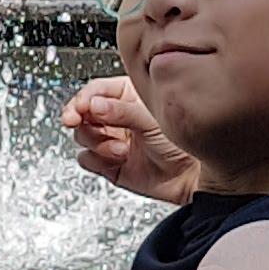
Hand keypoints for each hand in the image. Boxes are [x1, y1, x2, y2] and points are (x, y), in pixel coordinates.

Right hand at [64, 74, 198, 207]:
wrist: (191, 178)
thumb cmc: (182, 142)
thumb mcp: (151, 120)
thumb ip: (121, 111)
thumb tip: (93, 104)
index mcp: (127, 96)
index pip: (95, 91)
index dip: (82, 99)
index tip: (78, 108)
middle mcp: (116, 117)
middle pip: (82, 113)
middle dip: (82, 120)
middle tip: (78, 121)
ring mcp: (111, 140)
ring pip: (82, 136)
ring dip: (98, 143)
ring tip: (121, 149)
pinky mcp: (108, 163)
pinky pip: (86, 159)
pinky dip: (96, 160)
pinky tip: (117, 160)